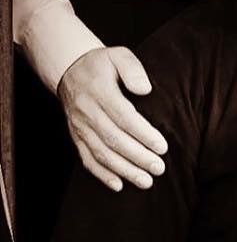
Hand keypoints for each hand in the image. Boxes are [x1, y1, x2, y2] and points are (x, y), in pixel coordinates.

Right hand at [57, 47, 167, 191]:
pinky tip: (119, 185)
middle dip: (138, 157)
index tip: (163, 147)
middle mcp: (87, 112)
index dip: (143, 134)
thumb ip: (133, 69)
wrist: (68, 70)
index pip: (124, 117)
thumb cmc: (102, 64)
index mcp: (100, 92)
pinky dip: (101, 174)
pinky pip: (86, 159)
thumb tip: (145, 89)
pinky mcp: (76, 136)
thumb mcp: (118, 55)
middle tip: (160, 169)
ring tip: (146, 181)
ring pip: (101, 153)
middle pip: (114, 139)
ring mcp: (79, 126)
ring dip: (124, 170)